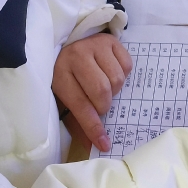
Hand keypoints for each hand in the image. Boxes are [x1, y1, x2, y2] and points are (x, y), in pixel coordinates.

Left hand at [52, 33, 132, 151]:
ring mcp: (95, 45)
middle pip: (102, 91)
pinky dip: (123, 74)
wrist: (70, 45)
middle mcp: (76, 56)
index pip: (80, 104)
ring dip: (115, 89)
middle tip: (101, 106)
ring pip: (117, 79)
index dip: (93, 126)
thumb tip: (93, 146)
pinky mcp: (111, 40)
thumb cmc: (67, 76)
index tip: (104, 143)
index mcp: (60, 73)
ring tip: (105, 86)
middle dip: (104, 105)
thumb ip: (77, 120)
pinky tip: (110, 72)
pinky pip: (127, 65)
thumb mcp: (65, 98)